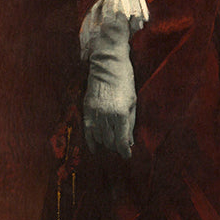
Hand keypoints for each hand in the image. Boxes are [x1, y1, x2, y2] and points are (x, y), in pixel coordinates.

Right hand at [83, 8, 136, 159]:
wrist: (108, 64)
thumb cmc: (125, 81)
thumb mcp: (132, 101)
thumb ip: (130, 123)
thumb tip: (129, 142)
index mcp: (121, 113)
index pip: (122, 141)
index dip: (125, 151)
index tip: (127, 156)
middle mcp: (106, 115)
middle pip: (110, 141)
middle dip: (116, 147)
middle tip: (120, 147)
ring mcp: (95, 112)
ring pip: (99, 137)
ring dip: (105, 143)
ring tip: (111, 144)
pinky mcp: (87, 108)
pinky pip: (87, 129)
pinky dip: (91, 140)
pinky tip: (94, 148)